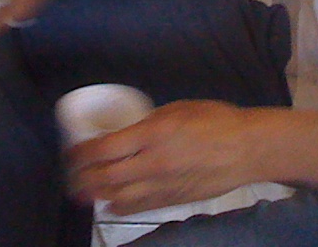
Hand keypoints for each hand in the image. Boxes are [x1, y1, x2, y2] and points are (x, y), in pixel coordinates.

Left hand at [67, 100, 268, 213]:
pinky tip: (111, 205)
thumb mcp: (174, 110)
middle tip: (70, 177)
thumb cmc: (214, 121)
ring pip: (120, 196)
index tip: (72, 152)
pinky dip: (122, 207)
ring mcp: (164, 185)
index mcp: (152, 135)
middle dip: (83, 178)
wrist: (247, 149)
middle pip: (106, 176)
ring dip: (97, 195)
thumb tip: (126, 134)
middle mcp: (154, 163)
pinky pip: (142, 207)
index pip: (104, 149)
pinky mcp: (175, 200)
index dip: (82, 153)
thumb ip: (147, 124)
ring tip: (82, 193)